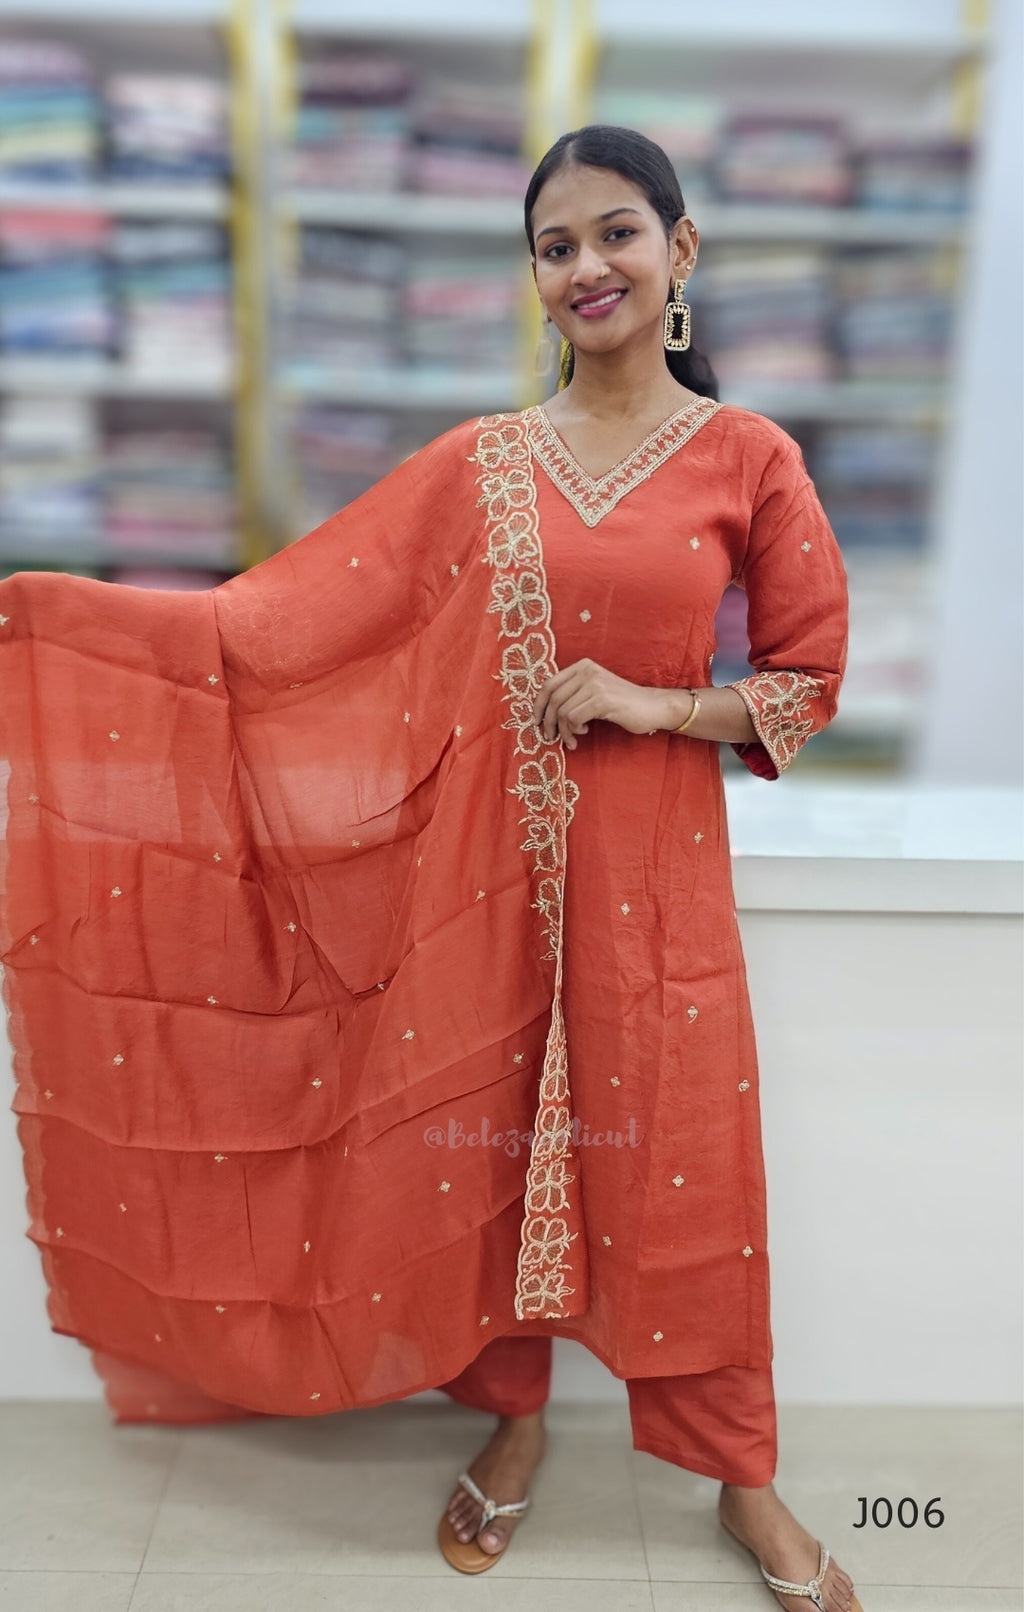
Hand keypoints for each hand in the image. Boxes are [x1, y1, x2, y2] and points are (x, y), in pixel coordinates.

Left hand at [531, 658, 676, 749]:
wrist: (652, 706)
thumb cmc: (621, 704)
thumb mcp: (594, 692)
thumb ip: (573, 694)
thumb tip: (544, 712)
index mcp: (582, 666)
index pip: (548, 684)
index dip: (538, 705)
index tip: (537, 722)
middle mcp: (587, 671)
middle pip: (553, 699)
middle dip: (549, 722)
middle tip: (551, 738)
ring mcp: (595, 684)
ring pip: (563, 712)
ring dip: (564, 731)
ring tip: (572, 739)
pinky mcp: (602, 699)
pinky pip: (574, 718)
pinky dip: (574, 730)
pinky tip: (584, 732)